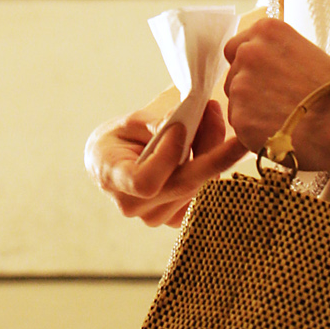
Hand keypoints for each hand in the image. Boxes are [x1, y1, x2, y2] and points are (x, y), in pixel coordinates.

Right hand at [85, 95, 245, 227]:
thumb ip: (155, 125)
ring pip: (199, 186)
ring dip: (213, 150)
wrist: (115, 163)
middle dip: (207, 145)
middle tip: (216, 111)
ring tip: (212, 117)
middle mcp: (135, 206)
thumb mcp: (130, 123)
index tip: (179, 127)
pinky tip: (210, 142)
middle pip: (183, 183)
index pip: (145, 182)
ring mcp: (157, 216)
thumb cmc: (121, 139)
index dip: (166, 157)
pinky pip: (204, 192)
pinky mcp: (177, 217)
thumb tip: (184, 128)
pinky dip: (213, 165)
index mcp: (113, 179)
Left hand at [220, 14, 329, 159]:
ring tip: (284, 121)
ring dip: (252, 112)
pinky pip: (240, 127)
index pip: (237, 47)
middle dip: (250, 90)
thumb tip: (267, 71)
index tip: (264, 80)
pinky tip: (281, 133)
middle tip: (277, 105)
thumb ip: (277, 55)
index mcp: (266, 31)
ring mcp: (241, 84)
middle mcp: (249, 52)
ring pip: (236, 102)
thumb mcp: (307, 53)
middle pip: (233, 75)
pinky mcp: (240, 117)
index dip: (250, 68)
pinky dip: (255, 134)